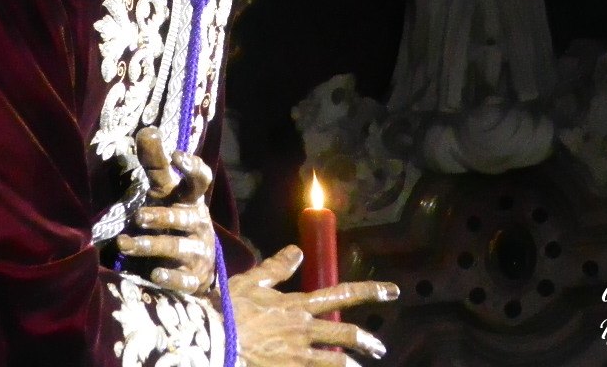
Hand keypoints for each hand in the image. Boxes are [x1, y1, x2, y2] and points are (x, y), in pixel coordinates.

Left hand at [116, 127, 216, 294]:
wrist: (196, 267)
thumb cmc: (174, 217)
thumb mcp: (165, 191)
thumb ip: (155, 163)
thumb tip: (146, 130)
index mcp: (191, 200)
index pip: (199, 180)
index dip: (192, 168)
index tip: (177, 157)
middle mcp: (197, 223)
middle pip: (182, 218)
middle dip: (162, 216)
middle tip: (138, 216)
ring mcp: (198, 251)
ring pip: (176, 248)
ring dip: (151, 245)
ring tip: (125, 245)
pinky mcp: (193, 278)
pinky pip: (183, 278)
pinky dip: (170, 276)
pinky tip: (154, 273)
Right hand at [230, 245, 396, 366]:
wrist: (214, 338)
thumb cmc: (229, 309)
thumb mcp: (251, 282)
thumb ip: (277, 268)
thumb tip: (298, 250)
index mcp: (298, 304)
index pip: (341, 295)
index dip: (369, 292)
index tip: (391, 292)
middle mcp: (304, 328)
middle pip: (346, 334)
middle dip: (368, 341)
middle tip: (380, 348)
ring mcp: (299, 354)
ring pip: (337, 361)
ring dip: (352, 365)